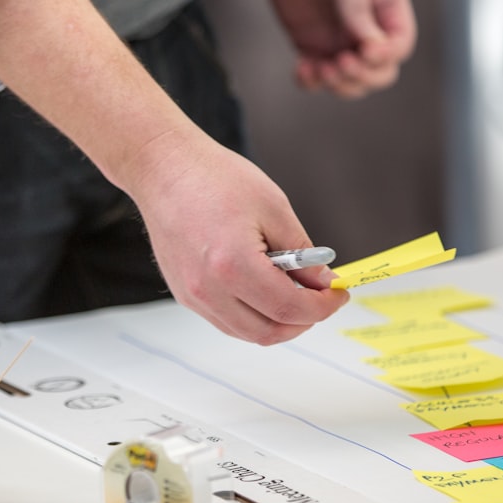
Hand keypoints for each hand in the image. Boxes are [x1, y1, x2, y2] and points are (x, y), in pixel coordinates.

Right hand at [128, 128, 349, 344]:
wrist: (165, 170)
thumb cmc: (215, 178)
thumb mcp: (274, 208)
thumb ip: (302, 253)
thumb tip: (321, 283)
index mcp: (234, 266)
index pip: (289, 309)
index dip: (322, 308)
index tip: (338, 295)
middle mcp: (208, 290)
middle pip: (268, 332)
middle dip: (304, 321)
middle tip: (320, 299)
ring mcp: (193, 296)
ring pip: (246, 332)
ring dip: (277, 322)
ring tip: (293, 293)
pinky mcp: (184, 294)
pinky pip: (226, 320)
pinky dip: (252, 315)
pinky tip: (264, 290)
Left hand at [258, 0, 416, 97]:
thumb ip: (359, 12)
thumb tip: (372, 48)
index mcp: (387, 10)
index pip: (399, 47)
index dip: (386, 57)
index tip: (365, 50)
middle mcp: (367, 30)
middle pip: (378, 74)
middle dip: (362, 76)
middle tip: (340, 61)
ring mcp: (339, 41)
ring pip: (349, 82)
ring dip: (337, 85)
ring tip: (320, 68)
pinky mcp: (312, 46)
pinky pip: (317, 78)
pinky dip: (311, 83)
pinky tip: (302, 69)